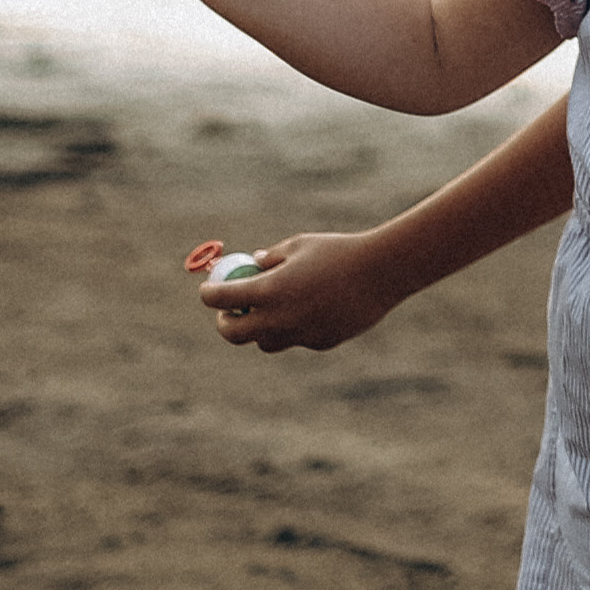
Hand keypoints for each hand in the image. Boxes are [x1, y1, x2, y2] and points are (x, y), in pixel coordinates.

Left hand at [197, 229, 399, 352]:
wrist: (381, 272)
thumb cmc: (338, 251)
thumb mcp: (298, 246)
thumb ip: (270, 258)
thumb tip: (251, 265)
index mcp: (268, 291)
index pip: (219, 299)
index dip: (209, 294)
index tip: (209, 291)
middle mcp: (279, 319)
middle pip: (234, 333)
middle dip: (225, 323)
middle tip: (228, 313)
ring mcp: (299, 335)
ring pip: (265, 342)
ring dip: (260, 329)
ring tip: (271, 311)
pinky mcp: (319, 343)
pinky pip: (297, 339)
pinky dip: (295, 327)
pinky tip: (315, 308)